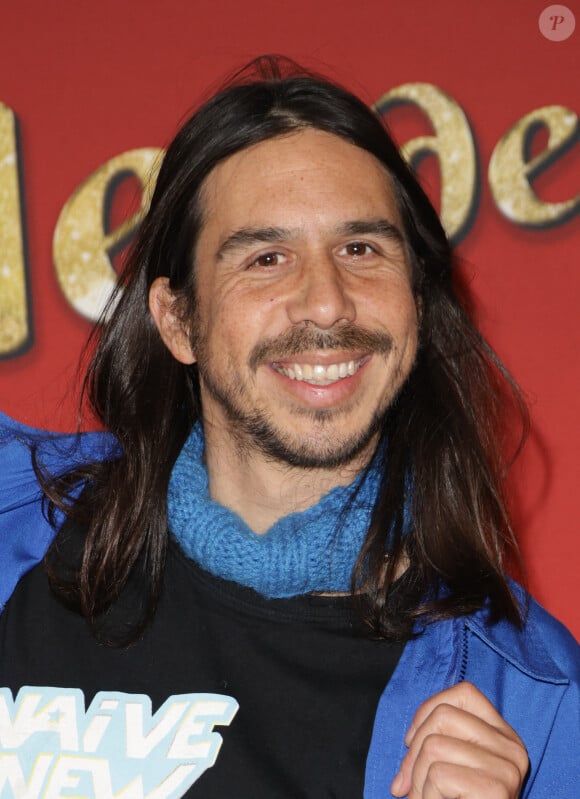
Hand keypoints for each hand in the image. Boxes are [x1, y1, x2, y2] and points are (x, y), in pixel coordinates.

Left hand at [390, 682, 527, 797]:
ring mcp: (507, 769)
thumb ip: (440, 742)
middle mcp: (512, 749)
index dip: (427, 711)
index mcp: (504, 737)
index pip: (463, 694)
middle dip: (413, 753)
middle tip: (410, 785)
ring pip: (434, 745)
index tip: (411, 741)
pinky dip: (426, 795)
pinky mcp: (496, 790)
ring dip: (417, 780)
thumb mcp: (453, 766)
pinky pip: (438, 775)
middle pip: (442, 717)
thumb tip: (409, 739)